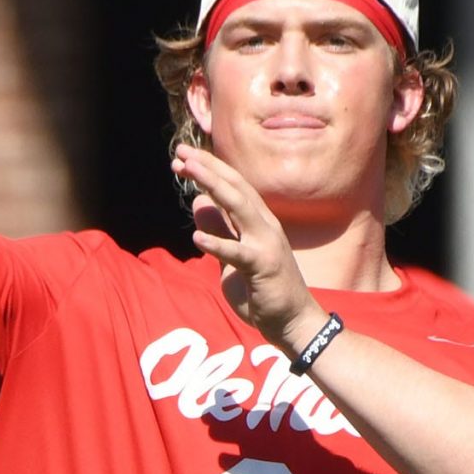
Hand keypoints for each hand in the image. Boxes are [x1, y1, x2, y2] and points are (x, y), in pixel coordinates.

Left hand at [170, 144, 323, 354]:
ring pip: (239, 207)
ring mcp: (266, 244)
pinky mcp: (263, 267)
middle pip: (235, 188)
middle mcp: (265, 226)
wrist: (292, 321)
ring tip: (189, 172)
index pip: (233, 187)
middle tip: (180, 152)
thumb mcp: (232, 257)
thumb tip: (199, 203)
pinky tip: (196, 238)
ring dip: (213, 186)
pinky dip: (218, 244)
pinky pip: (238, 254)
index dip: (209, 170)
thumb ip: (219, 231)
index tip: (183, 158)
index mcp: (258, 222)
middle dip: (208, 167)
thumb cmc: (264, 290)